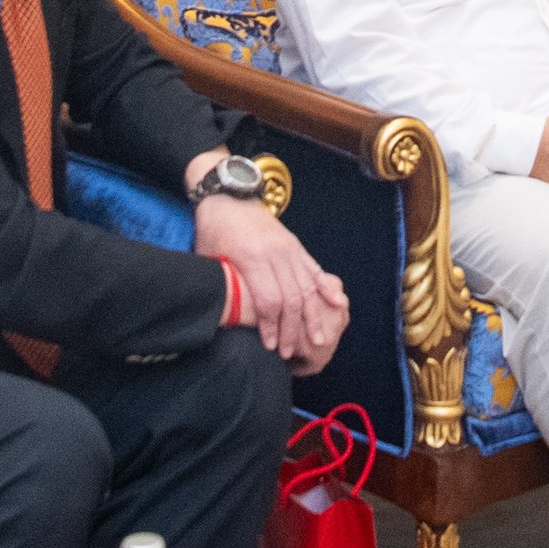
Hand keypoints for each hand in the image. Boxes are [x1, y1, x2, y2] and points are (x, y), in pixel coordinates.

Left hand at [196, 193, 347, 367]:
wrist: (229, 195)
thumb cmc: (214, 230)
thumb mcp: (211, 259)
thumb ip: (226, 286)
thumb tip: (229, 320)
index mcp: (253, 257)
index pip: (269, 301)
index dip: (271, 327)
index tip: (269, 346)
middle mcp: (276, 253)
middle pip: (292, 298)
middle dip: (292, 329)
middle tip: (290, 352)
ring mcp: (290, 248)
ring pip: (308, 287)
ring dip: (313, 317)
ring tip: (317, 340)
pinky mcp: (296, 246)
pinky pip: (315, 270)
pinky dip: (327, 289)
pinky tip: (337, 305)